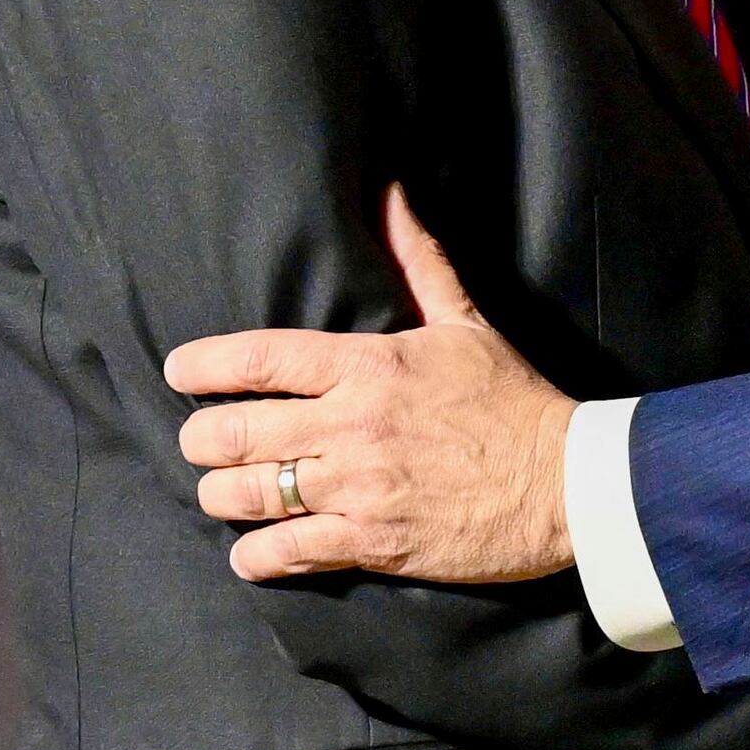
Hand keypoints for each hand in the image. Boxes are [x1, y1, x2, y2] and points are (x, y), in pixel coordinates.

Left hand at [172, 186, 576, 582]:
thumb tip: (390, 194)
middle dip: (202, 439)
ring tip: (220, 492)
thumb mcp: (466, 322)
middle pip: (236, 432)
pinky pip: (289, 551)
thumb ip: (419, 261)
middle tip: (201, 442)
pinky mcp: (374, 542)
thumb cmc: (517, 400)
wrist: (570, 485)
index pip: (259, 359)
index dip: (204, 365)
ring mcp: (360, 487)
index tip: (179, 370)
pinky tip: (250, 552)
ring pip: (251, 494)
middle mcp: (353, 425)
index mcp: (369, 366)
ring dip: (222, 494)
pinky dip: (257, 555)